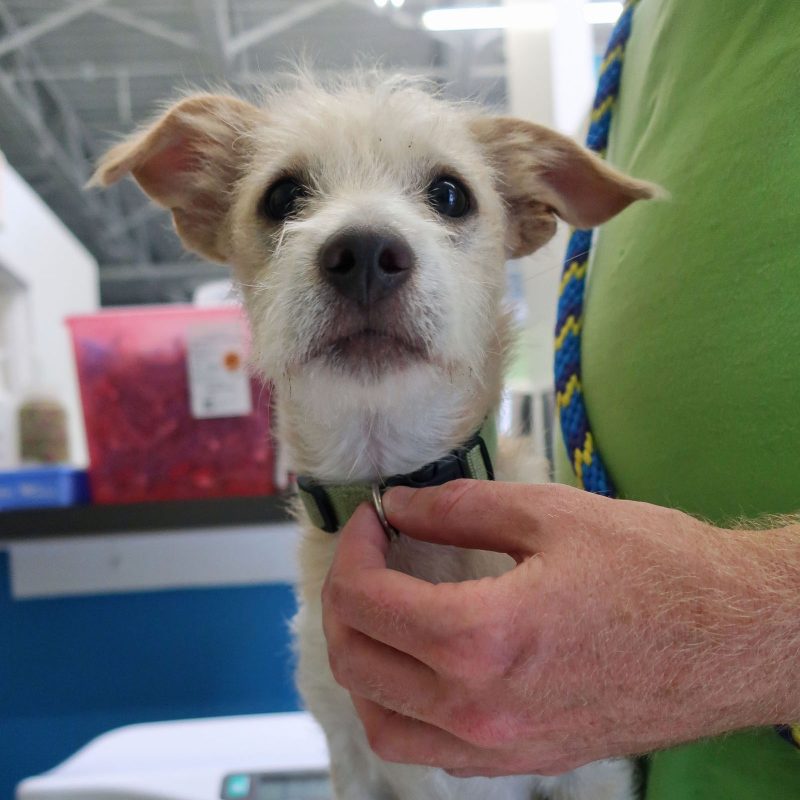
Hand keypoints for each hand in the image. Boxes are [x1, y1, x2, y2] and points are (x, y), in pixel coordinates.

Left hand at [322, 480, 798, 775]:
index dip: (353, 549)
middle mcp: (483, 708)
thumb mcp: (553, 515)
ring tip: (380, 612)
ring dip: (361, 663)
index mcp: (486, 638)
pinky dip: (401, 706)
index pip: (367, 601)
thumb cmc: (659, 569)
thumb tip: (400, 506)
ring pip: (382, 722)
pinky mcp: (528, 759)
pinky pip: (431, 750)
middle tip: (368, 556)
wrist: (740, 636)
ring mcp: (504, 745)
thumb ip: (459, 509)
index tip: (373, 519)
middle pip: (358, 664)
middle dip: (343, 600)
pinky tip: (422, 663)